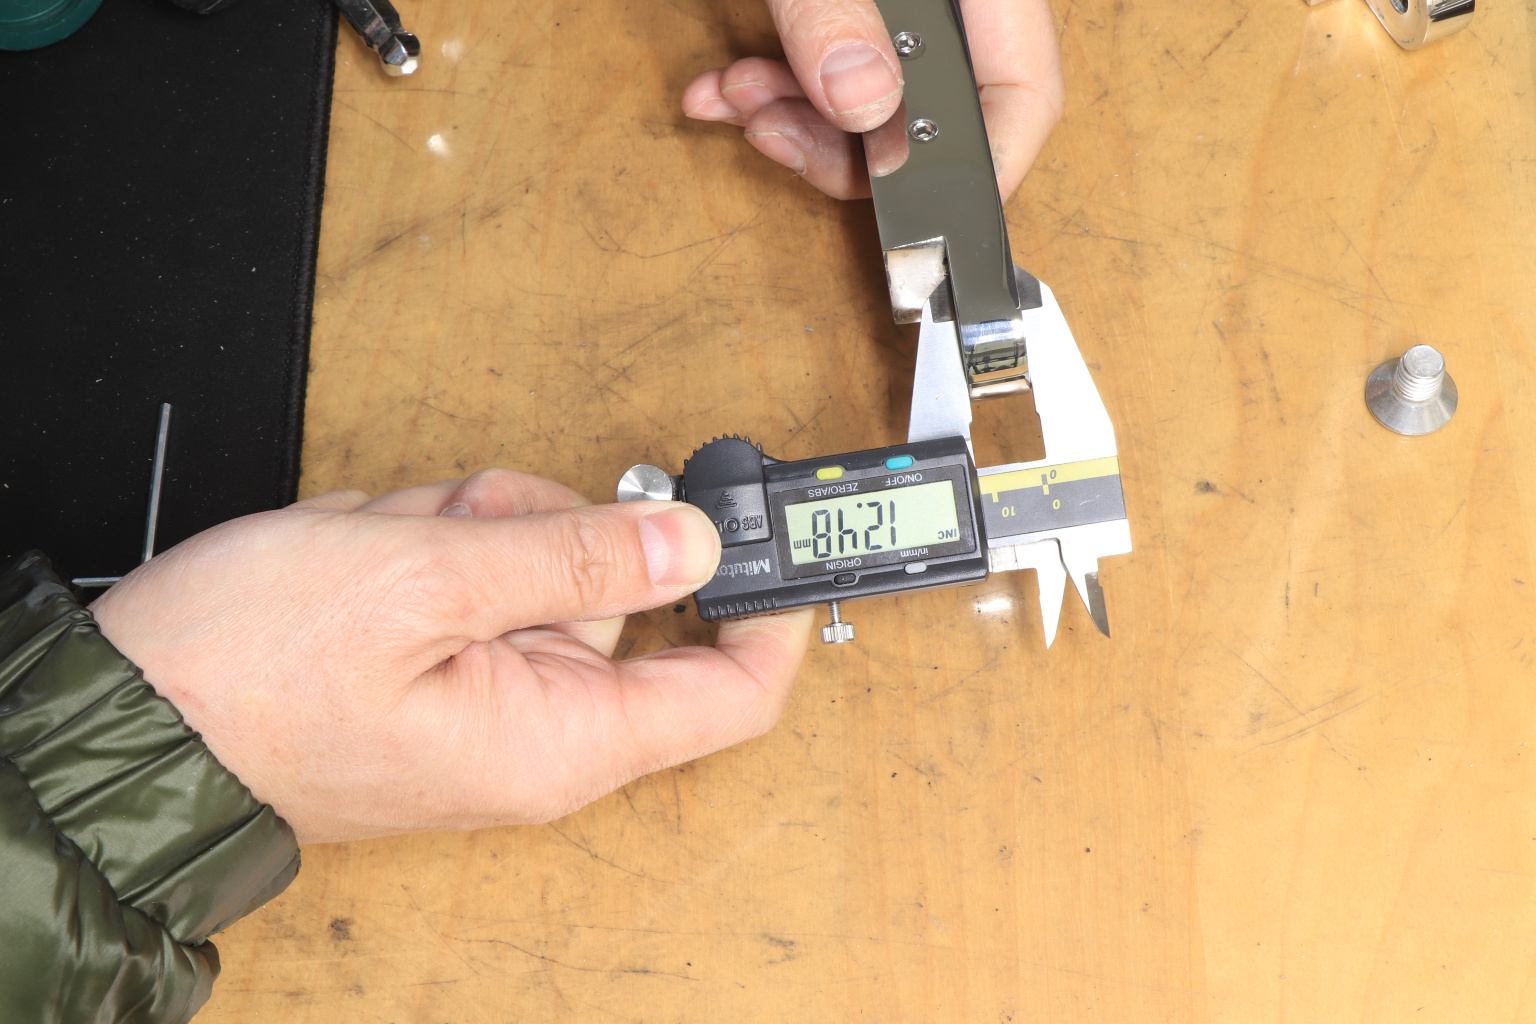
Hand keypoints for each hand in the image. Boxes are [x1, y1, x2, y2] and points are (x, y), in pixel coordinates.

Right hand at [91, 469, 813, 843]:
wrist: (126, 717)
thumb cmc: (249, 674)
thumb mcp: (426, 581)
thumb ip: (574, 556)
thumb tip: (693, 539)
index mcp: (562, 740)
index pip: (731, 694)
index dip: (770, 613)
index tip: (770, 536)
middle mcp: (541, 730)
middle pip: (624, 597)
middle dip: (556, 530)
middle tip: (476, 520)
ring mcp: (491, 694)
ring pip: (549, 566)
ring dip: (485, 527)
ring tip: (398, 541)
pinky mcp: (447, 664)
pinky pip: (490, 574)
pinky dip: (445, 540)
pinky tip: (380, 548)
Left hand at [681, 0, 1063, 199]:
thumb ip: (832, 7)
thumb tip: (864, 106)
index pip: (1023, 93)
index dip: (979, 173)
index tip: (910, 217)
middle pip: (939, 112)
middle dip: (848, 148)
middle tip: (774, 139)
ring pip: (873, 100)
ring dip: (797, 124)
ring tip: (735, 103)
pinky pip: (826, 64)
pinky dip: (775, 88)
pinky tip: (723, 87)